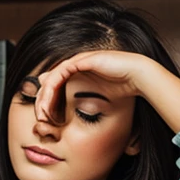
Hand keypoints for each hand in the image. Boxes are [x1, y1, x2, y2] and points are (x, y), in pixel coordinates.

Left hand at [34, 50, 149, 123]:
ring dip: (45, 95)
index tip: (45, 120)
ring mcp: (81, 62)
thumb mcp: (98, 105)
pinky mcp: (84, 60)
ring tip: (42, 112)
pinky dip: (53, 85)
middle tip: (39, 117)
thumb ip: (83, 108)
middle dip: (42, 100)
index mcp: (81, 77)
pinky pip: (62, 71)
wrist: (140, 78)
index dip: (48, 103)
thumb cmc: (124, 92)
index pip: (56, 88)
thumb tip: (66, 117)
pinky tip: (49, 100)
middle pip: (51, 82)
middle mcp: (78, 67)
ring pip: (53, 77)